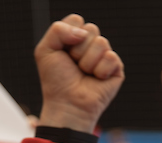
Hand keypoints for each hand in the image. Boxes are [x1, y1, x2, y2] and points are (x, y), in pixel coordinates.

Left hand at [35, 15, 123, 132]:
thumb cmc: (56, 81)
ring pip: (102, 42)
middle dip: (78, 49)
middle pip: (91, 28)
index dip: (68, 35)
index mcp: (74, 39)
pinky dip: (100, 71)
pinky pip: (111, 57)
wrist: (67, 104)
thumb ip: (57, 30)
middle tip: (73, 65)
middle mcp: (90, 46)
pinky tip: (96, 80)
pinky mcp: (116, 68)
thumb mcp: (45, 50)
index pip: (77, 20)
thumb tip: (82, 33)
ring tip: (84, 74)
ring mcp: (104, 56)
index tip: (62, 53)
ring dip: (87, 62)